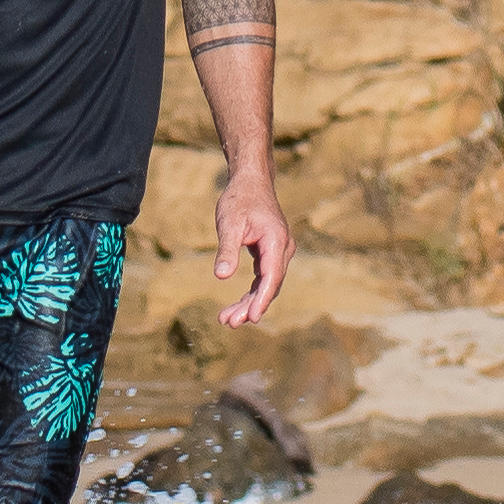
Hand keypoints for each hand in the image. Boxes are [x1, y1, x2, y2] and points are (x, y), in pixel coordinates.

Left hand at [212, 164, 293, 325]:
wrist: (251, 181)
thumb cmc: (239, 199)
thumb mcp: (229, 223)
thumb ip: (226, 250)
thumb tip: (220, 276)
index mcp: (276, 241)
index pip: (271, 277)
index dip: (261, 300)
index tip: (251, 318)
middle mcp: (283, 249)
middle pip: (269, 285)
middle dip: (250, 306)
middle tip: (229, 322)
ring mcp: (279, 252)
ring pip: (267, 284)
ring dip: (249, 302)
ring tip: (228, 319)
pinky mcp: (271, 253)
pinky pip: (264, 278)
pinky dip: (251, 292)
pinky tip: (238, 305)